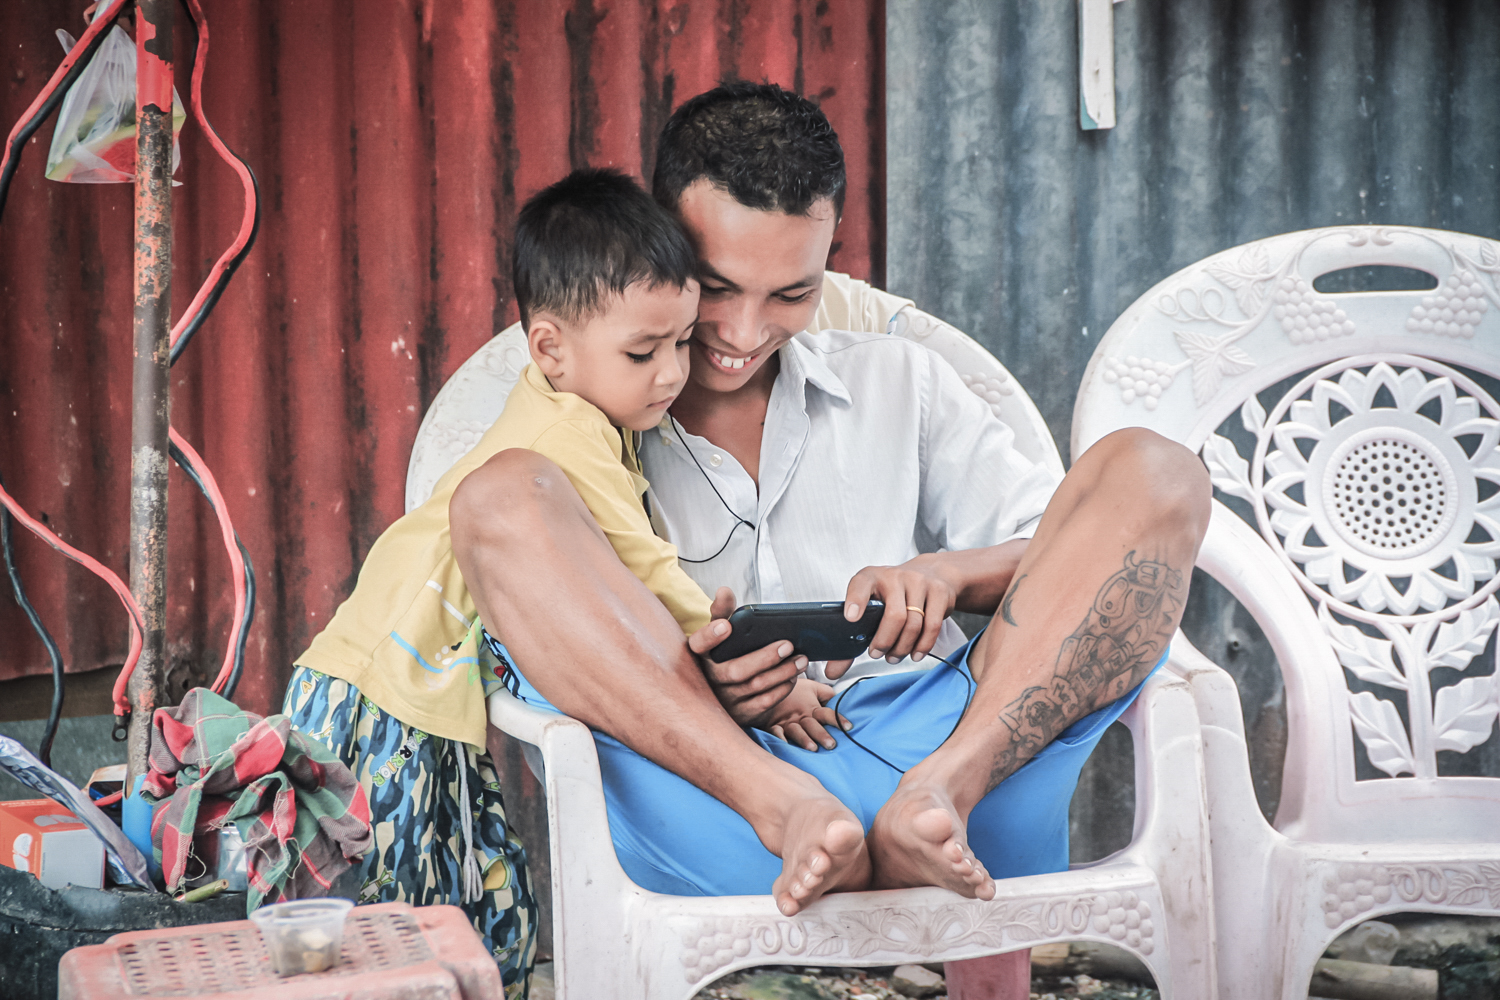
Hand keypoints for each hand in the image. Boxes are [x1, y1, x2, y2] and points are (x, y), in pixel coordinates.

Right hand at [689, 587, 808, 728]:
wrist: (728, 689)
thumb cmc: (727, 653)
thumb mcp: (722, 633)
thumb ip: (723, 611)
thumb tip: (724, 591)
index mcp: (701, 654)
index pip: (699, 643)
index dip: (710, 636)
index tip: (725, 626)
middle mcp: (709, 678)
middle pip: (736, 670)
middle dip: (765, 658)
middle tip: (788, 645)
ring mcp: (724, 699)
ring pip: (755, 687)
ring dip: (782, 672)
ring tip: (800, 659)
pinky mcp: (740, 713)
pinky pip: (764, 703)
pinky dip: (782, 689)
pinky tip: (793, 677)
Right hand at [764, 677, 850, 750]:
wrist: (770, 686)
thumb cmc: (794, 690)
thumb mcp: (812, 687)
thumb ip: (827, 693)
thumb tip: (840, 700)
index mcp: (811, 707)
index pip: (827, 713)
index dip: (838, 719)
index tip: (848, 727)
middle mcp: (800, 716)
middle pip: (812, 725)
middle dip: (821, 734)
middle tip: (831, 744)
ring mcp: (786, 721)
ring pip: (796, 730)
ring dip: (804, 739)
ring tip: (812, 748)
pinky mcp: (773, 725)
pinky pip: (776, 732)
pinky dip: (779, 738)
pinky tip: (785, 745)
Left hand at [825, 554, 956, 679]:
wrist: (930, 574)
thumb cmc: (891, 595)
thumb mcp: (869, 605)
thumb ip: (851, 639)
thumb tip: (832, 672)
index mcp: (870, 577)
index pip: (860, 585)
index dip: (855, 601)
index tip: (850, 618)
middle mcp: (894, 576)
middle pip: (894, 616)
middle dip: (884, 641)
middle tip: (877, 654)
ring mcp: (919, 582)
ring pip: (914, 623)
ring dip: (902, 647)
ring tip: (894, 656)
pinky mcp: (938, 592)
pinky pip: (932, 625)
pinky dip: (923, 645)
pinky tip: (914, 654)